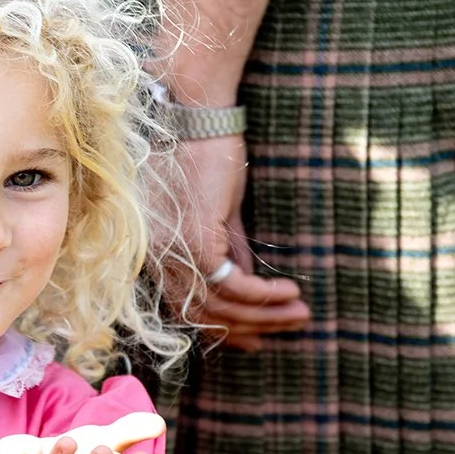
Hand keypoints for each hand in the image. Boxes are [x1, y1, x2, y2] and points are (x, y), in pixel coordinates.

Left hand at [172, 134, 308, 350]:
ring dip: (263, 314)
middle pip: (201, 314)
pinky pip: (232, 284)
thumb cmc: (205, 153)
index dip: (221, 326)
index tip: (253, 337)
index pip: (184, 306)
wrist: (198, 117)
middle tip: (286, 329)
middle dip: (247, 328)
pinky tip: (289, 292)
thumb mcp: (218, 210)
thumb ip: (228, 247)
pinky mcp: (196, 241)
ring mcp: (174, 251)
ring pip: (219, 305)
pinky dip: (263, 294)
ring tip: (299, 315)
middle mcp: (157, 257)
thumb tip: (246, 280)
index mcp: (155, 250)